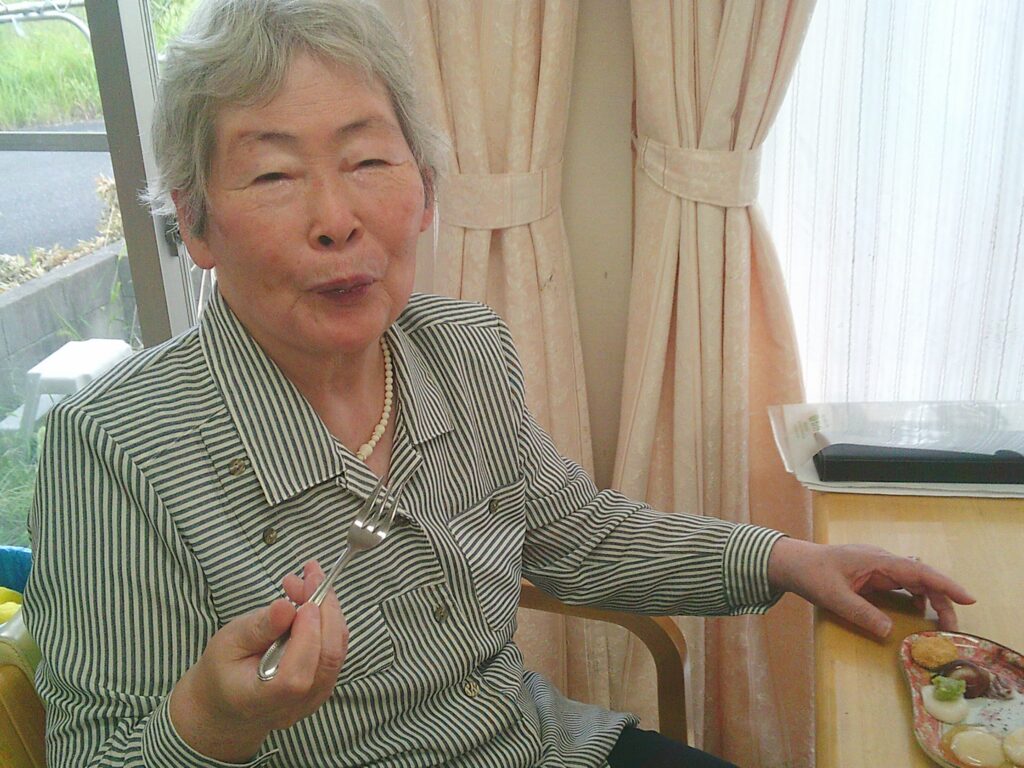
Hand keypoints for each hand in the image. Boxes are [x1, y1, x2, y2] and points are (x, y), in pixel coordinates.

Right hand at [168, 561, 347, 761]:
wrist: (228, 705)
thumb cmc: (222, 672)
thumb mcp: (228, 644)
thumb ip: (257, 629)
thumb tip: (285, 608)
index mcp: (266, 698)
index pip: (297, 673)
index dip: (307, 633)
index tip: (304, 595)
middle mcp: (298, 703)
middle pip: (327, 657)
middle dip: (325, 608)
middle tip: (310, 574)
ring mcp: (316, 697)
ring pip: (337, 650)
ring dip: (329, 609)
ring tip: (308, 580)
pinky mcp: (325, 684)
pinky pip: (336, 650)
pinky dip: (329, 620)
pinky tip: (312, 600)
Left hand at [767, 538, 975, 637]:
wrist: (791, 563)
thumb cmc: (811, 574)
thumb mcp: (833, 597)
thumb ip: (861, 613)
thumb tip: (889, 632)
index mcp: (876, 560)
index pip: (919, 571)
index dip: (945, 585)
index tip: (968, 599)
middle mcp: (882, 561)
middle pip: (921, 577)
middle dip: (942, 599)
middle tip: (953, 627)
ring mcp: (878, 567)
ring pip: (914, 581)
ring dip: (930, 599)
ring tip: (940, 623)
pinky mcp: (872, 575)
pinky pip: (901, 584)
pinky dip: (914, 597)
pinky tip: (917, 612)